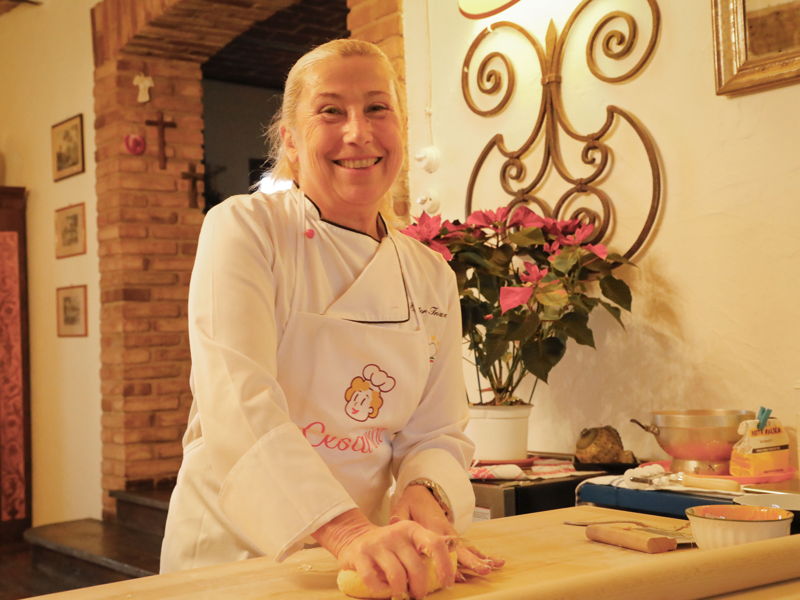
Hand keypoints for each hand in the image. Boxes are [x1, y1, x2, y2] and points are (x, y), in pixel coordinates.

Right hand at [312, 508, 452, 598]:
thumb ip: (425, 551)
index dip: (444, 566)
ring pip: (396, 575)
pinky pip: (372, 580)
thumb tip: (450, 574)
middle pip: (416, 567)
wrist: (354, 537)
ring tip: (400, 593)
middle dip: (420, 587)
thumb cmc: (390, 546)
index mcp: (412, 529)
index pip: (436, 544)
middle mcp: (396, 533)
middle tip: (417, 595)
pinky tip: (383, 589)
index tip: (447, 583)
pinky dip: (380, 590)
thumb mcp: (409, 542)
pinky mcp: (360, 554)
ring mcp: (377, 543)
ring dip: (400, 590)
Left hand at [391, 484, 504, 580]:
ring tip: (492, 567)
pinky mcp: (453, 535)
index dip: (448, 559)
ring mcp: (451, 532)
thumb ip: (398, 516)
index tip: (457, 572)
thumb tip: (391, 522)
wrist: (424, 489)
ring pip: (467, 548)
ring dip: (479, 558)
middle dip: (472, 560)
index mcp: (432, 525)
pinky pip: (467, 546)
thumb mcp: (402, 506)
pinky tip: (493, 562)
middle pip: (460, 547)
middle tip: (483, 569)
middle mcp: (445, 530)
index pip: (442, 544)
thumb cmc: (412, 500)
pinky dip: (479, 554)